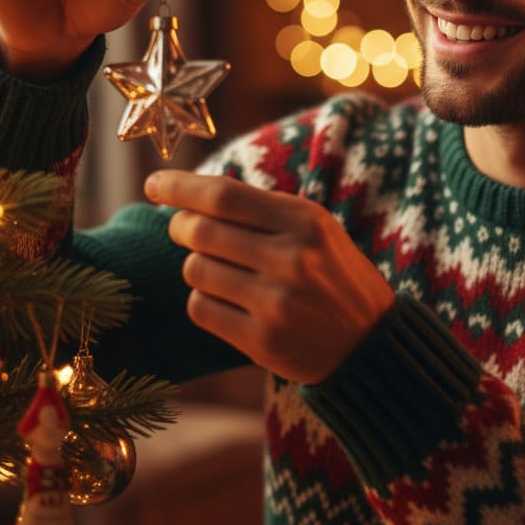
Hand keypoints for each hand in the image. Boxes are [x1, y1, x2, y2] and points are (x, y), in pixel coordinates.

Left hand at [144, 171, 395, 383]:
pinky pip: (200, 309)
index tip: (154, 183)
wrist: (370, 342)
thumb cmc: (333, 275)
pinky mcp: (262, 340)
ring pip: (196, 270)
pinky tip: (226, 300)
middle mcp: (292, 258)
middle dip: (179, 225)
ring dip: (196, 265)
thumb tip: (193, 194)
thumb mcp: (316, 229)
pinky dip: (203, 300)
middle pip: (201, 231)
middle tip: (180, 227)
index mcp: (305, 221)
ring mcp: (276, 302)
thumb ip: (263, 210)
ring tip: (218, 269)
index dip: (181, 186)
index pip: (224, 195)